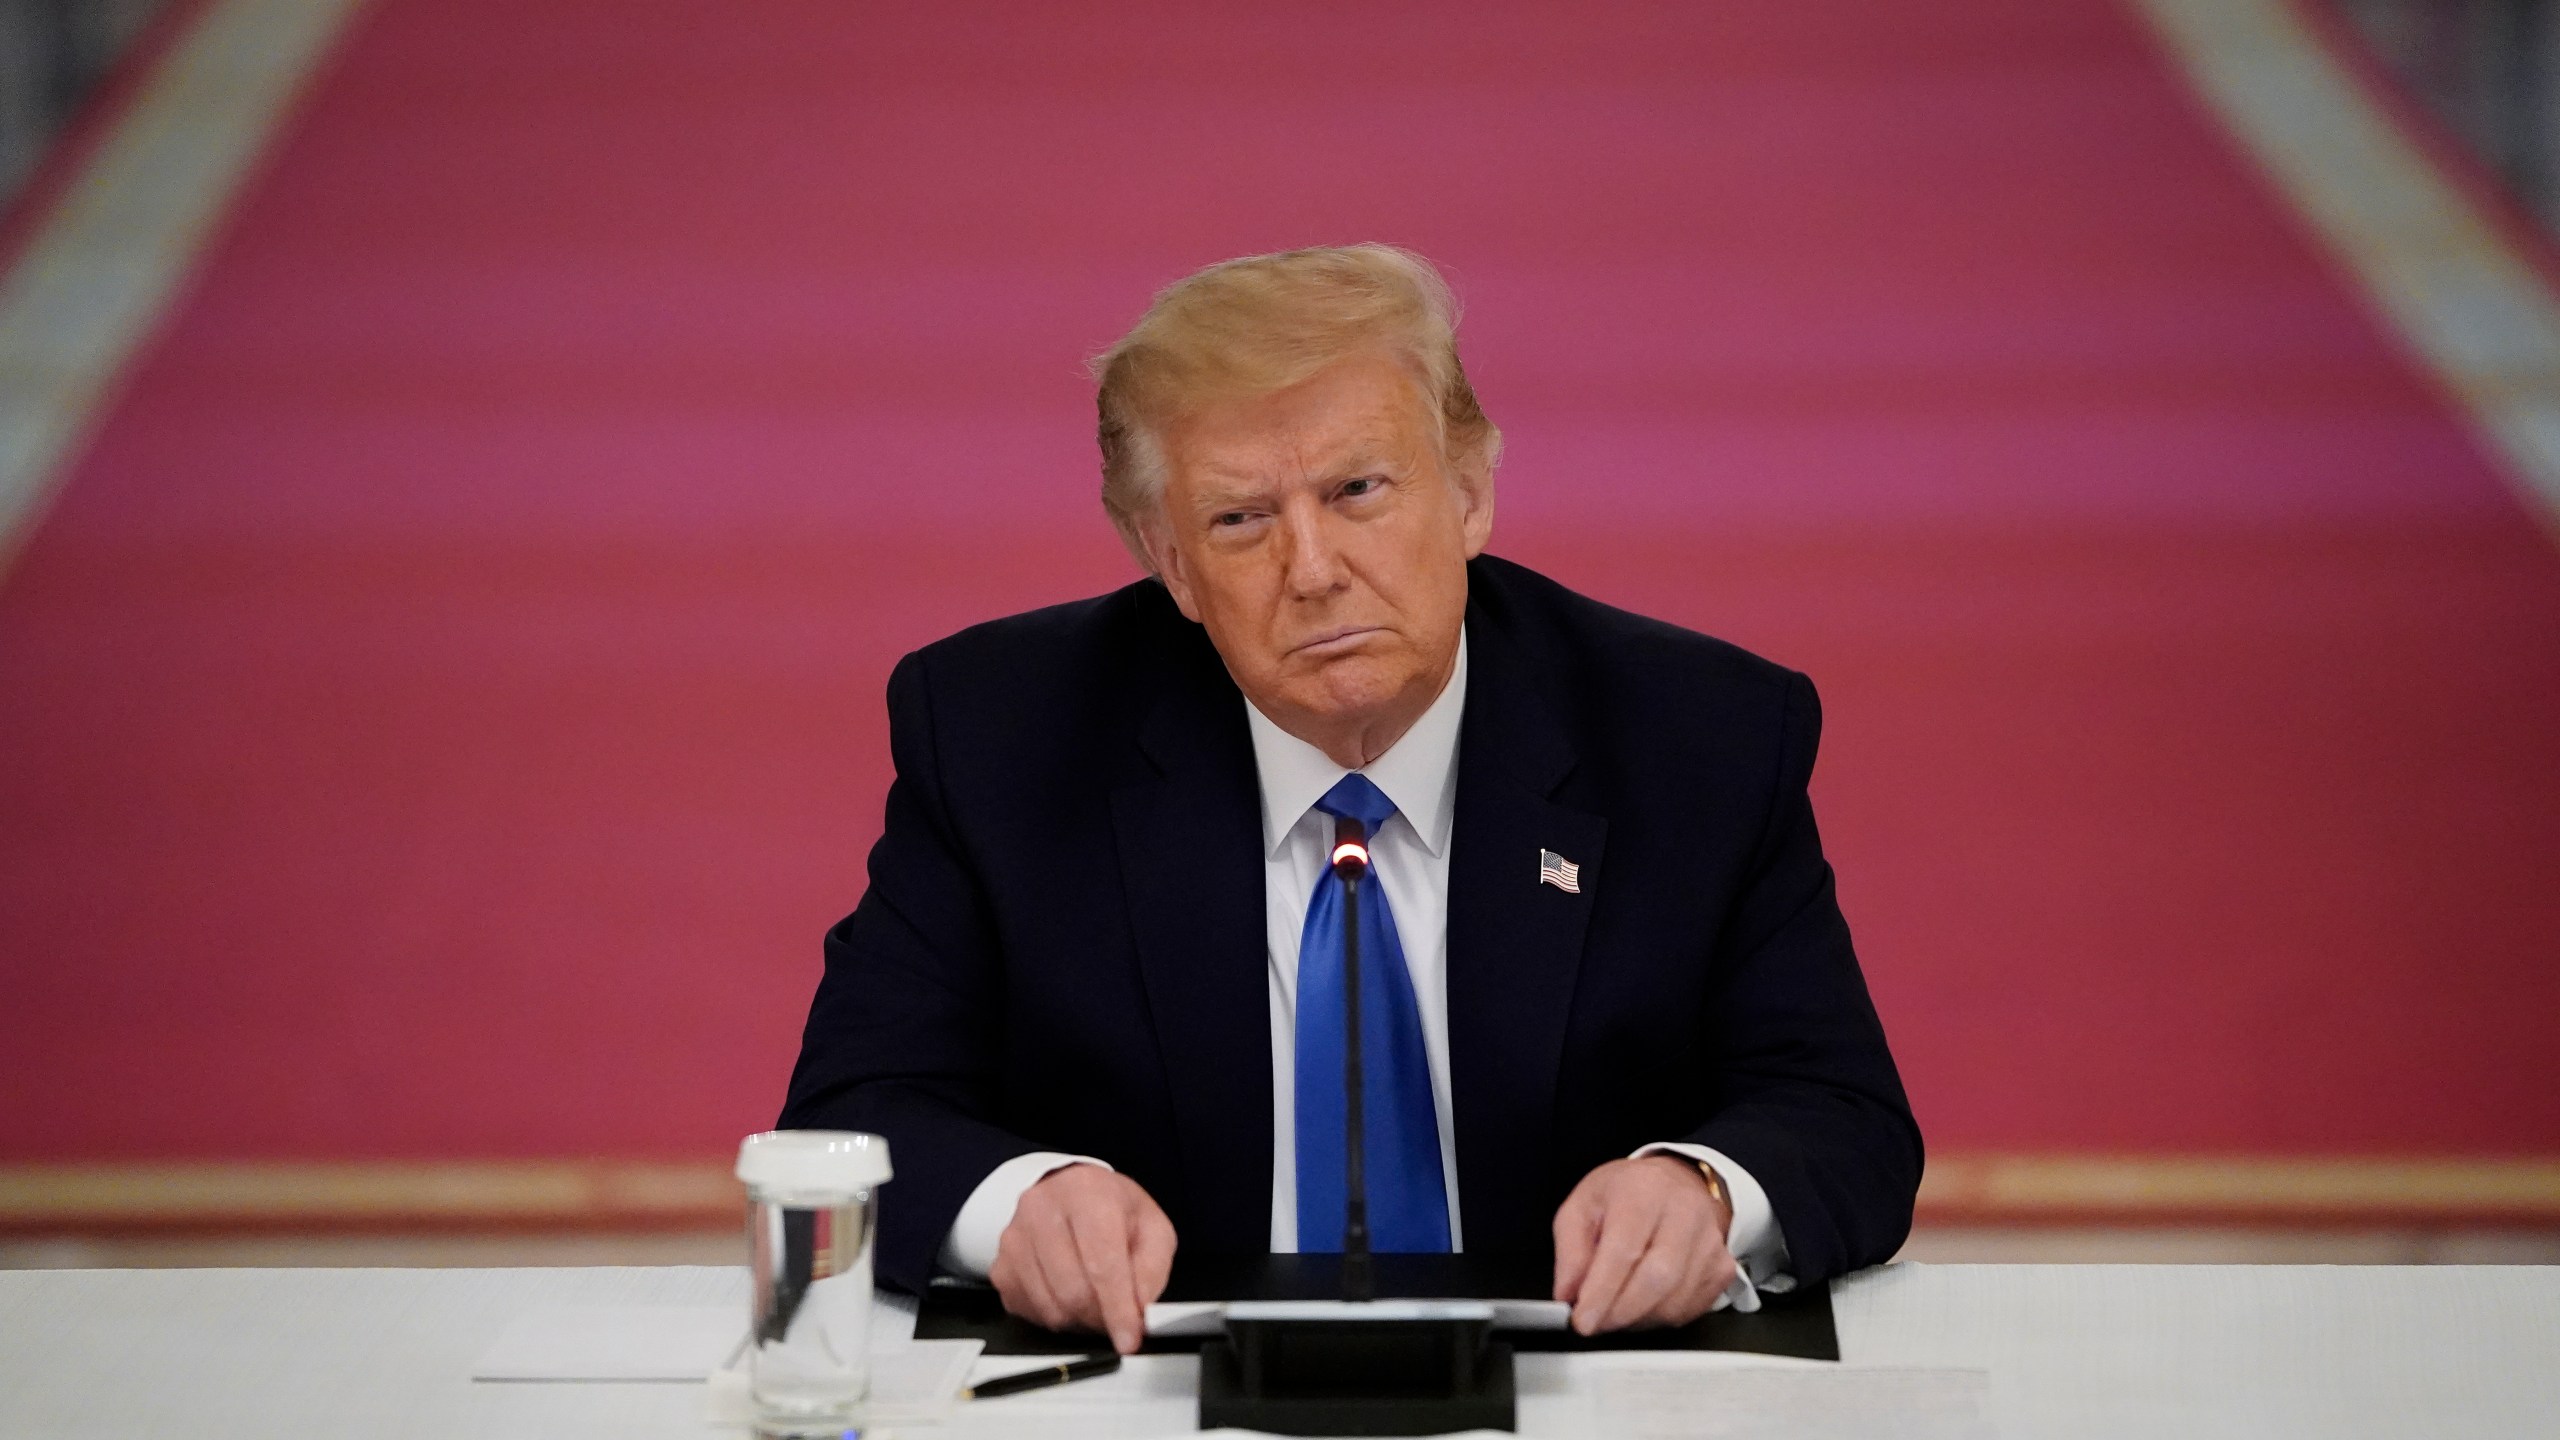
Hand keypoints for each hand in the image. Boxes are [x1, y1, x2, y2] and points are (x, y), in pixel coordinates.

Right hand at [989, 1164, 1177, 1353]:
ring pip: (1050, 1308)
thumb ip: (1151, 1270)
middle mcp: (1042, 1210)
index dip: (1118, 1309)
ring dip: (1079, 1320)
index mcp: (1086, 1193)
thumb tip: (1139, 1313)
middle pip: (1073, 1291)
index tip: (1130, 1340)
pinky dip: (1056, 1317)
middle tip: (1117, 1318)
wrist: (1067, 1192)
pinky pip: (1031, 1313)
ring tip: (1095, 1301)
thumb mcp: (1151, 1227)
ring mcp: (1014, 1239)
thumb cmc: (1110, 1209)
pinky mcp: (1000, 1266)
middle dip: (1101, 1318)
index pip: (1102, 1264)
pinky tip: (1068, 1296)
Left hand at [1551, 1155, 1737, 1334]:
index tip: (1582, 1319)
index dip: (1602, 1291)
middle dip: (1619, 1312)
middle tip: (1595, 1323)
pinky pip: (1690, 1310)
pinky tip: (1642, 1305)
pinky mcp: (1723, 1268)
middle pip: (1657, 1279)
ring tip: (1615, 1310)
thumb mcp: (1582, 1206)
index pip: (1624, 1249)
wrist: (1676, 1184)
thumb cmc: (1627, 1194)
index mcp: (1643, 1191)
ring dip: (1637, 1319)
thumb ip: (1570, 1251)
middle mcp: (1684, 1213)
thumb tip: (1568, 1295)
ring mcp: (1710, 1242)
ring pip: (1674, 1301)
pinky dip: (1659, 1319)